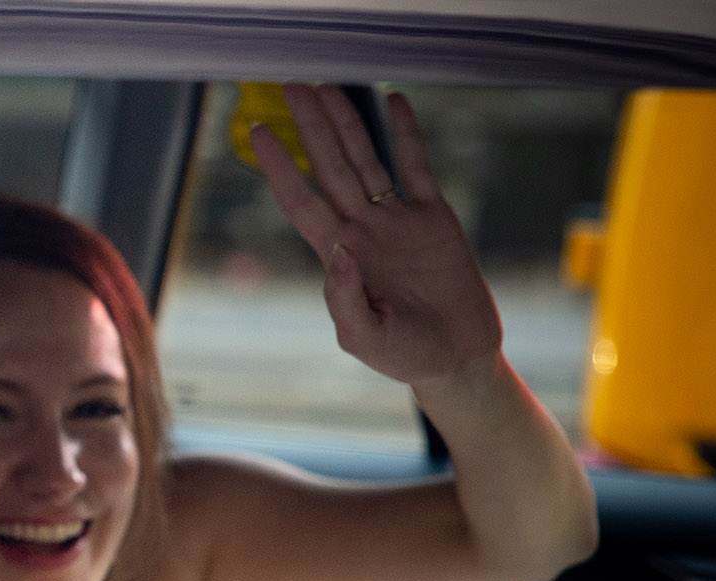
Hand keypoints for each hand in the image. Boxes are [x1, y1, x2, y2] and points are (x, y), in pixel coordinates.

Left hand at [249, 84, 501, 385]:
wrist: (456, 358)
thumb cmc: (403, 354)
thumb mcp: (364, 338)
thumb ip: (343, 299)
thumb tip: (337, 250)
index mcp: (337, 255)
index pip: (300, 201)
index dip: (280, 167)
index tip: (259, 134)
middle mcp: (361, 230)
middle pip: (330, 168)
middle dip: (310, 129)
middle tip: (292, 87)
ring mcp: (396, 220)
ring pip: (366, 160)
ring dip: (348, 124)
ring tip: (330, 87)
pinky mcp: (434, 217)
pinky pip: (417, 167)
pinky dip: (407, 135)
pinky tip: (394, 102)